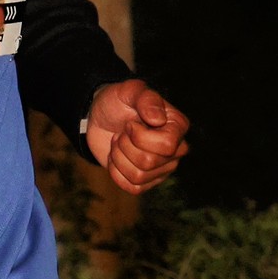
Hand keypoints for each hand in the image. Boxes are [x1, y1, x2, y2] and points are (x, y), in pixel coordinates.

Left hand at [85, 80, 188, 194]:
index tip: (130, 123)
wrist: (100, 117)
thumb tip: (158, 120)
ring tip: (119, 143)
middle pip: (149, 162)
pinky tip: (117, 157)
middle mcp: (176, 149)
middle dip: (125, 146)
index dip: (140, 137)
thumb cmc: (118, 101)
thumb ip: (146, 99)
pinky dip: (116, 172)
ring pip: (138, 176)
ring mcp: (162, 168)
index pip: (166, 146)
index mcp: (178, 126)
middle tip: (122, 133)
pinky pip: (132, 187)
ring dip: (119, 157)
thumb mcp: (129, 91)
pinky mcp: (147, 181)